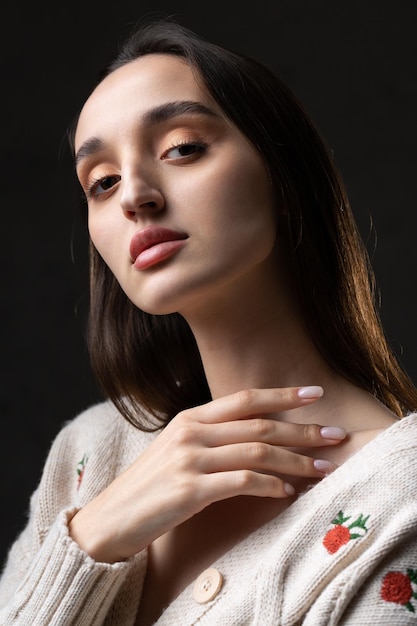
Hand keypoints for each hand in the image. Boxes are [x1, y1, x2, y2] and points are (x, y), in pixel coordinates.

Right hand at [69, 386, 344, 561]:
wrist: (110, 520)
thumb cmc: (150, 487)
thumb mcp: (177, 450)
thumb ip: (211, 438)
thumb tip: (257, 439)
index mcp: (190, 418)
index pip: (245, 399)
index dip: (282, 395)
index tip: (315, 393)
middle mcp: (191, 432)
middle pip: (259, 425)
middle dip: (302, 430)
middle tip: (336, 435)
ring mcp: (190, 459)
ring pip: (257, 452)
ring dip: (295, 461)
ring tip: (323, 468)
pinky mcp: (190, 490)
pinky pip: (242, 482)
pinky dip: (270, 485)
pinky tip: (287, 492)